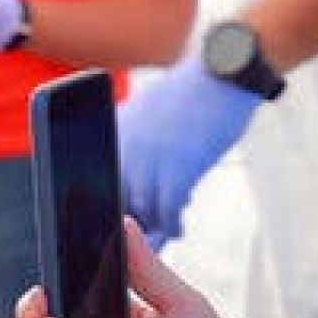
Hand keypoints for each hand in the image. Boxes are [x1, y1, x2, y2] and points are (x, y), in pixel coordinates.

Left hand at [119, 54, 261, 245]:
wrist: (223, 72)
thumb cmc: (190, 92)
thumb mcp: (146, 109)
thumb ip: (129, 138)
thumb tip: (126, 175)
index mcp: (112, 131)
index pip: (93, 182)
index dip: (101, 209)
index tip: (108, 228)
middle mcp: (123, 148)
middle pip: (114, 203)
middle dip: (124, 228)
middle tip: (135, 245)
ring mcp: (149, 160)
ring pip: (140, 214)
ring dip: (151, 231)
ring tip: (162, 237)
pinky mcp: (178, 169)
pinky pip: (168, 212)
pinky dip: (173, 226)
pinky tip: (179, 229)